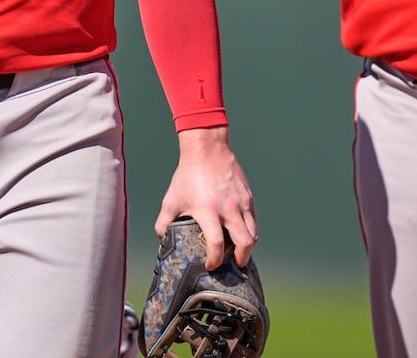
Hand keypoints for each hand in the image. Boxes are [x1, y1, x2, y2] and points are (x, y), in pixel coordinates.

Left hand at [154, 126, 257, 268]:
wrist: (207, 150)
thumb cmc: (187, 176)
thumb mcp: (171, 200)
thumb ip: (163, 222)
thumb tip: (163, 239)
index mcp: (208, 210)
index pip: (216, 243)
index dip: (214, 259)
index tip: (211, 266)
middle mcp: (228, 208)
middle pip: (245, 242)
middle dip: (241, 259)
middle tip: (234, 264)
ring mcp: (241, 203)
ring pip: (253, 233)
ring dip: (248, 247)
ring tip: (238, 252)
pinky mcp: (248, 197)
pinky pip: (253, 220)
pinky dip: (250, 231)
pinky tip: (240, 233)